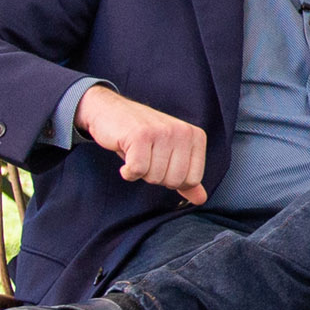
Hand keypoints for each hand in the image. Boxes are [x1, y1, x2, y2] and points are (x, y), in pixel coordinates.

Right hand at [76, 85, 207, 205]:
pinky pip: (137, 170)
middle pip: (174, 181)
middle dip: (155, 176)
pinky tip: (126, 156)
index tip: (161, 163)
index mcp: (195, 136)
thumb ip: (186, 176)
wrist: (109, 110)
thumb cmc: (141, 135)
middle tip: (146, 157)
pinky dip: (128, 171)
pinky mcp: (140, 135)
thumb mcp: (169, 154)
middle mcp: (183, 131)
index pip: (192, 180)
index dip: (172, 179)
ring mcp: (162, 131)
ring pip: (154, 177)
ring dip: (140, 172)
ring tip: (136, 153)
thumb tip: (200, 200)